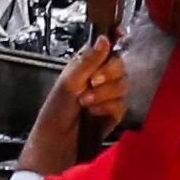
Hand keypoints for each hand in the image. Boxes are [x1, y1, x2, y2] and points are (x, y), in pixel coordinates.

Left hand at [19, 37, 126, 176]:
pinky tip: (93, 113)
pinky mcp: (115, 113)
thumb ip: (89, 61)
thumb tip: (104, 38)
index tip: (120, 36)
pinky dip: (107, 107)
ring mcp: (108, 94)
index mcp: (86, 64)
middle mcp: (99, 76)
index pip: (106, 46)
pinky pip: (122, 103)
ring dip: (103, 94)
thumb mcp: (69, 82)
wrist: (57, 142)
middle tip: (92, 81)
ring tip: (85, 103)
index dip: (115, 41)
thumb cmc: (56, 111)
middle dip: (107, 74)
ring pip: (122, 84)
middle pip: (120, 64)